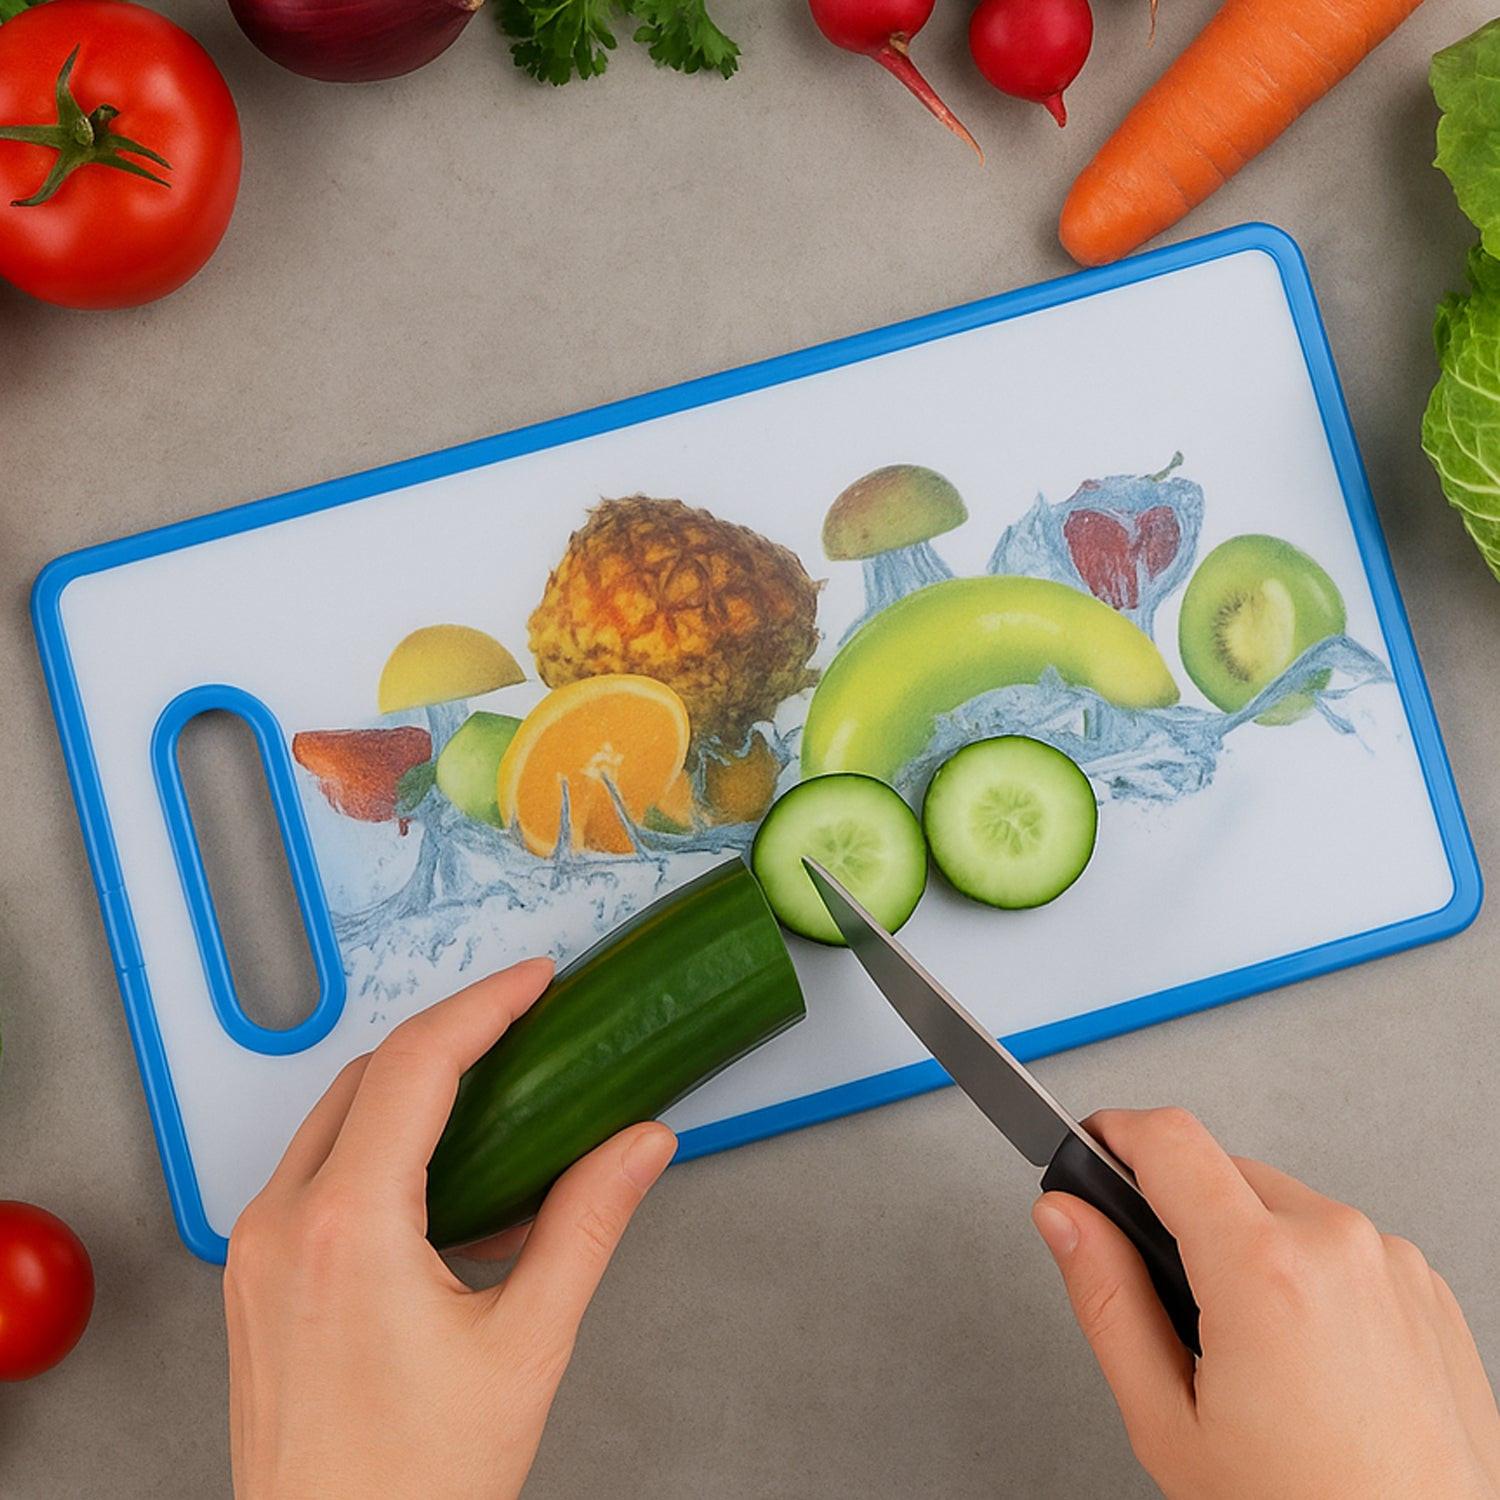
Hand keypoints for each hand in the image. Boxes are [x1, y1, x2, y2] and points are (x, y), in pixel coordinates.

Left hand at [224, 958, 676, 1499]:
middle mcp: (283, 1227)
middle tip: (523, 1022)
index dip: (484, 1006)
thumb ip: (587, 1225)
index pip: (415, 1066)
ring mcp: (257, 1254)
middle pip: (367, 1076)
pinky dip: (381, 1146)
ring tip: (494, 1087)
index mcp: (346, 1229)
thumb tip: (638, 1146)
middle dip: (451, 1036)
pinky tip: (444, 1176)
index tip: (534, 980)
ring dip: (413, 1088)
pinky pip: (317, 1174)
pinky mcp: (256, 1282)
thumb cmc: (415, 1487)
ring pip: (335, 1119)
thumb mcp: (526, 1346)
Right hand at [1033, 1107, 1499, 1498]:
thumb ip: (1106, 1299)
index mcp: (1264, 1269)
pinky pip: (1340, 1244)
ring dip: (1248, 1245)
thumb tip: (1064, 1217)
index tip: (1093, 1146)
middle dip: (1181, 1215)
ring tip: (1252, 1353)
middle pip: (1222, 1171)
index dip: (1114, 1132)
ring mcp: (1393, 1264)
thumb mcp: (1167, 1422)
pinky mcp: (1426, 1287)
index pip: (1168, 1138)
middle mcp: (1338, 1246)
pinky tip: (1307, 1358)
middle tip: (1173, 1307)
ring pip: (1282, 1206)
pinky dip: (1309, 1276)